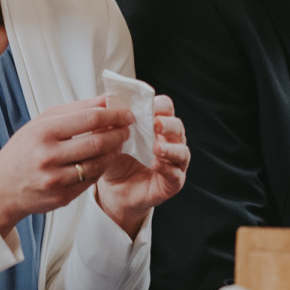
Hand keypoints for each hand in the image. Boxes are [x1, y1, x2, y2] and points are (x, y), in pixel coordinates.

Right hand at [0, 96, 133, 236]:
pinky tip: (104, 159)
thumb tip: (106, 100)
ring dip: (114, 152)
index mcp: (44, 132)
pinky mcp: (62, 197)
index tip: (126, 113)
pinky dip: (102, 168)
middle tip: (127, 128)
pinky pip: (91, 180)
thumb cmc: (23, 150)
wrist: (1, 187)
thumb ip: (75, 110)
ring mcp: (56, 179)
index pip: (89, 118)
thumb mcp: (41, 123)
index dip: (113, 115)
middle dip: (118, 133)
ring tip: (118, 143)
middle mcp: (49, 156)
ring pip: (98, 163)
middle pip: (97, 142)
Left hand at [94, 94, 188, 237]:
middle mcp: (170, 140)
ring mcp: (174, 162)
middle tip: (155, 124)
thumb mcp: (109, 137)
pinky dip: (167, 168)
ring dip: (170, 148)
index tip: (146, 105)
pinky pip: (176, 175)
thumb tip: (107, 101)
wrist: (113, 188)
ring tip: (155, 148)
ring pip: (182, 151)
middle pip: (177, 126)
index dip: (158, 104)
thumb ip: (110, 120)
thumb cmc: (115, 156)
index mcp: (156, 124)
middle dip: (168, 124)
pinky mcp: (173, 182)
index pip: (165, 107)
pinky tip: (155, 164)